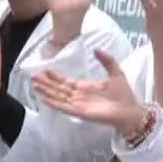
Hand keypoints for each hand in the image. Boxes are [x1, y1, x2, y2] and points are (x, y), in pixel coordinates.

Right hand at [33, 51, 147, 132]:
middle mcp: (78, 96)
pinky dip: (53, 103)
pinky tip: (44, 98)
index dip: (55, 76)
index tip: (45, 70)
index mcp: (85, 87)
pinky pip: (63, 107)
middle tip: (33, 75)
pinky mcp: (80, 112)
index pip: (65, 81)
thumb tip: (96, 49)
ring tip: (34, 84)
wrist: (130, 110)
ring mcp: (78, 104)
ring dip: (46, 91)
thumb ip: (106, 60)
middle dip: (46, 82)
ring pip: (58, 97)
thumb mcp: (116, 72)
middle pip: (58, 88)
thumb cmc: (124, 94)